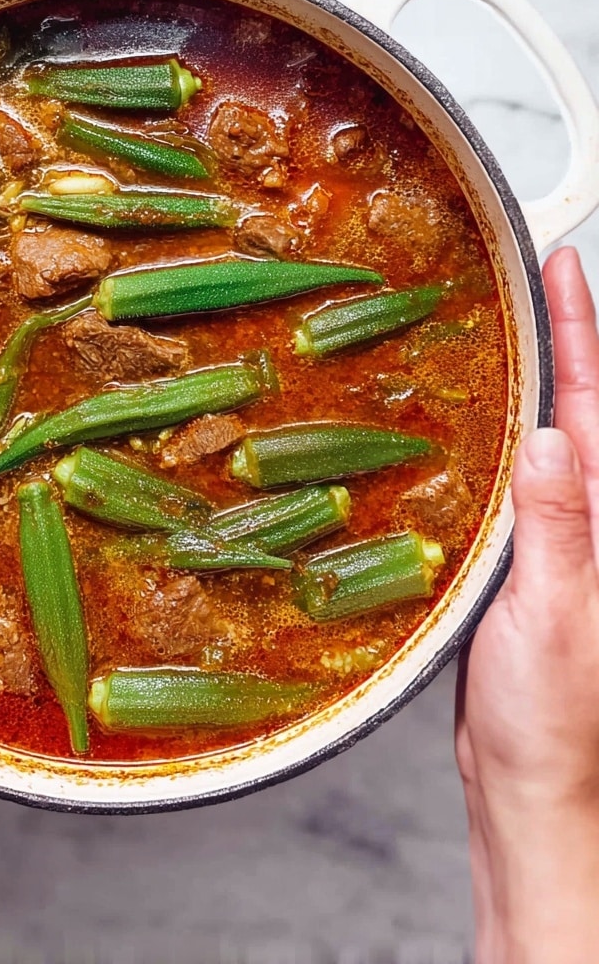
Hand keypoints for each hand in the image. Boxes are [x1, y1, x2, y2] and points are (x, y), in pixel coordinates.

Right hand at [457, 246, 598, 961]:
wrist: (532, 788)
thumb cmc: (555, 723)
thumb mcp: (557, 619)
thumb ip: (557, 530)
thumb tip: (548, 440)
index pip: (595, 406)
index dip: (581, 333)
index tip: (565, 266)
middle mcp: (591, 526)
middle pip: (578, 411)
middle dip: (563, 337)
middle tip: (536, 274)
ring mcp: (558, 546)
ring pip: (545, 443)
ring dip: (529, 382)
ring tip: (502, 328)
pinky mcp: (522, 568)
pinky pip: (511, 486)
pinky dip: (493, 442)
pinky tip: (468, 427)